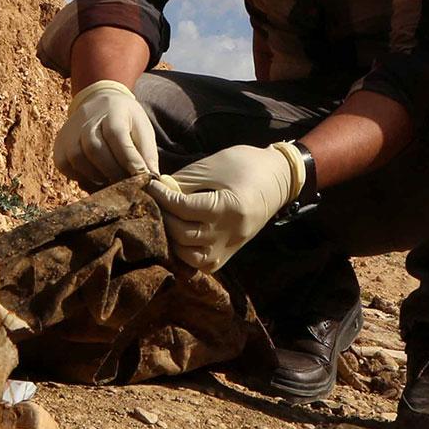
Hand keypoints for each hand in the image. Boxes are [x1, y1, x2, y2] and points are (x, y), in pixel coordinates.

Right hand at [52, 80, 157, 188]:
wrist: (99, 103)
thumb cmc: (125, 120)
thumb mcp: (142, 128)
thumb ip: (147, 153)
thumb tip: (153, 180)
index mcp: (113, 111)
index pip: (116, 134)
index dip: (128, 158)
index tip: (141, 176)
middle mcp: (87, 120)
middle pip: (94, 148)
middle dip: (113, 171)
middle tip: (127, 185)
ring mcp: (70, 132)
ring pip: (78, 158)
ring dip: (96, 177)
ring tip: (111, 183)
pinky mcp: (60, 145)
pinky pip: (66, 166)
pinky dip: (80, 177)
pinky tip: (95, 178)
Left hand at [147, 142, 302, 272]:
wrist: (278, 178)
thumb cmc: (245, 164)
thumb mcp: (213, 165)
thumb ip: (184, 181)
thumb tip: (158, 191)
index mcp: (228, 207)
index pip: (183, 208)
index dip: (162, 196)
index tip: (150, 185)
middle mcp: (230, 232)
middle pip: (183, 235)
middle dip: (163, 217)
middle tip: (154, 202)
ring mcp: (231, 246)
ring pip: (190, 256)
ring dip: (172, 239)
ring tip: (166, 219)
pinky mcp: (230, 253)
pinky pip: (203, 264)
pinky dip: (186, 254)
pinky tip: (179, 236)